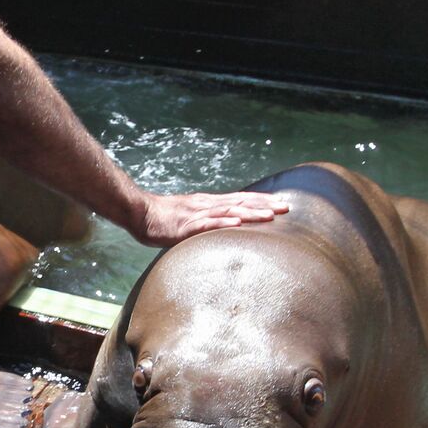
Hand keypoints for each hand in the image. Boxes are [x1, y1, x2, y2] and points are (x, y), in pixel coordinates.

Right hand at [135, 190, 288, 247]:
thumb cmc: (164, 218)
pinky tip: (237, 225)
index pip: (241, 199)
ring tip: (269, 216)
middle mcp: (207, 205)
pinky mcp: (185, 226)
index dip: (261, 200)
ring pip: (228, 212)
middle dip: (264, 205)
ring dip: (250, 213)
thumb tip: (226, 228)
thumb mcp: (191, 218)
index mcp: (210, 203)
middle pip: (240, 203)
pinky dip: (223, 223)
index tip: (281, 203)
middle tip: (287, 208)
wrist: (140, 212)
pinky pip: (207, 224)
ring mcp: (197, 214)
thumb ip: (208, 221)